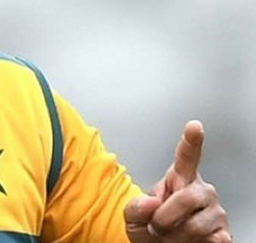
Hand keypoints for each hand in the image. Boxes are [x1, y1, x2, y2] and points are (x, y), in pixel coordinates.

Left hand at [124, 120, 230, 241]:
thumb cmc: (150, 229)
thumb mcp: (133, 216)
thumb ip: (136, 206)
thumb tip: (151, 203)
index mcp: (178, 178)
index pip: (187, 157)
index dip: (191, 141)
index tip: (194, 126)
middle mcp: (201, 191)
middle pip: (188, 198)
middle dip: (165, 218)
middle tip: (156, 227)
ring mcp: (215, 212)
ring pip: (195, 225)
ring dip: (174, 237)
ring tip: (169, 237)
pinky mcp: (223, 234)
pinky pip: (209, 240)